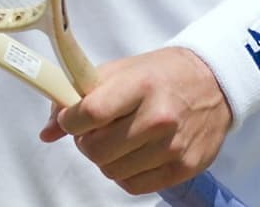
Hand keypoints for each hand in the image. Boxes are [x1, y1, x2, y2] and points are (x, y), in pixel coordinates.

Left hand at [39, 47, 231, 196]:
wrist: (212, 83)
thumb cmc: (158, 75)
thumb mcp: (117, 72)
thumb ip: (77, 97)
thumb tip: (46, 132)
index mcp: (140, 86)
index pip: (90, 113)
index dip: (70, 120)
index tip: (70, 117)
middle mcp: (159, 117)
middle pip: (96, 149)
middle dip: (84, 142)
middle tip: (92, 131)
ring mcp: (174, 146)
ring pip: (112, 170)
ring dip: (105, 158)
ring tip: (116, 139)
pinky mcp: (185, 168)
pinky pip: (134, 185)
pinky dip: (124, 173)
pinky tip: (131, 154)